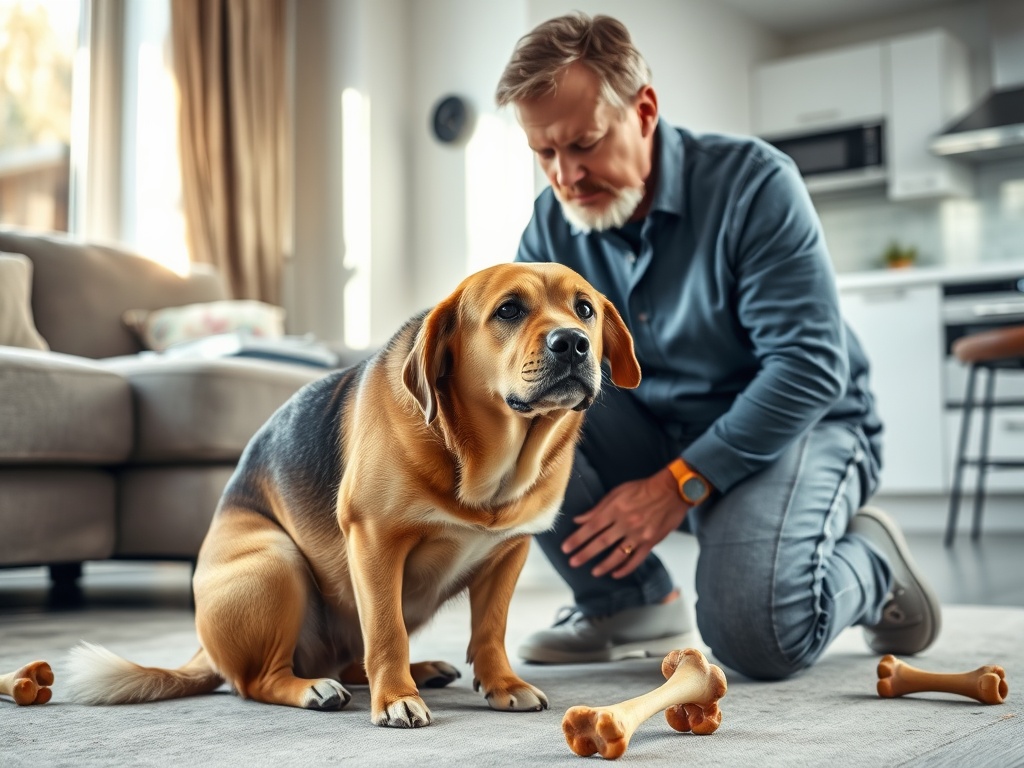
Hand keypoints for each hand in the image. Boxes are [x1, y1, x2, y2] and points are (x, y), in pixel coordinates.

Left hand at [562, 468, 688, 578]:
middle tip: (572, 562)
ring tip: (593, 572)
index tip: (566, 547)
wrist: (673, 491)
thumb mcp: (618, 492)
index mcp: (615, 509)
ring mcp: (639, 534)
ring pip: (618, 554)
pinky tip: (615, 574)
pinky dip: (625, 568)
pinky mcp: (651, 542)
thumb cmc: (643, 488)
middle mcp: (626, 523)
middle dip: (585, 554)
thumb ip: (598, 507)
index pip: (592, 527)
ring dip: (604, 565)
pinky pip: (636, 559)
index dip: (577, 538)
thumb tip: (579, 519)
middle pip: (601, 542)